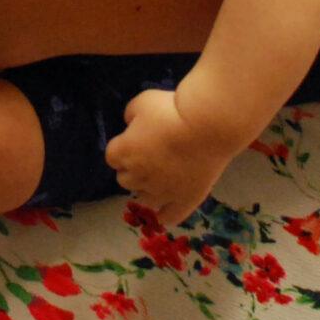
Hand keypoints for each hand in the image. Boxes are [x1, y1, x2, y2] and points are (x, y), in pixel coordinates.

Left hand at [105, 88, 235, 227]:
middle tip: (150, 155)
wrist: (206, 125)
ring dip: (147, 189)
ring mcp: (161, 192)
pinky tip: (168, 209)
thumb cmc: (171, 110)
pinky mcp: (184, 201)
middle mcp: (137, 177)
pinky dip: (166, 214)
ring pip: (144, 199)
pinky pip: (169, 217)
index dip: (124, 147)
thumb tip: (131, 125)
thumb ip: (130, 116)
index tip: (137, 138)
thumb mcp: (141, 102)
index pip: (113, 156)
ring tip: (161, 177)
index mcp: (123, 153)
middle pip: (125, 179)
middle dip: (133, 169)